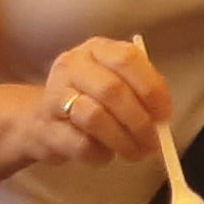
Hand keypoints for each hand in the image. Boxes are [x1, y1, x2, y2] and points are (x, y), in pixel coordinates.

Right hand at [22, 34, 171, 170]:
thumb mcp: (113, 82)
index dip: (151, 89)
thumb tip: (162, 118)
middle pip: (112, 90)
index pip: (128, 59)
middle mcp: (73, 65)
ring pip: (95, 117)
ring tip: (134, 153)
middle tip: (153, 143)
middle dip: (139, 121)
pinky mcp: (44, 129)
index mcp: (97, 48)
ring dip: (122, 141)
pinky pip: (80, 144)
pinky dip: (100, 154)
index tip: (164, 115)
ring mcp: (54, 95)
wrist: (39, 120)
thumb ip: (139, 92)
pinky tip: (105, 155)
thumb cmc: (87, 99)